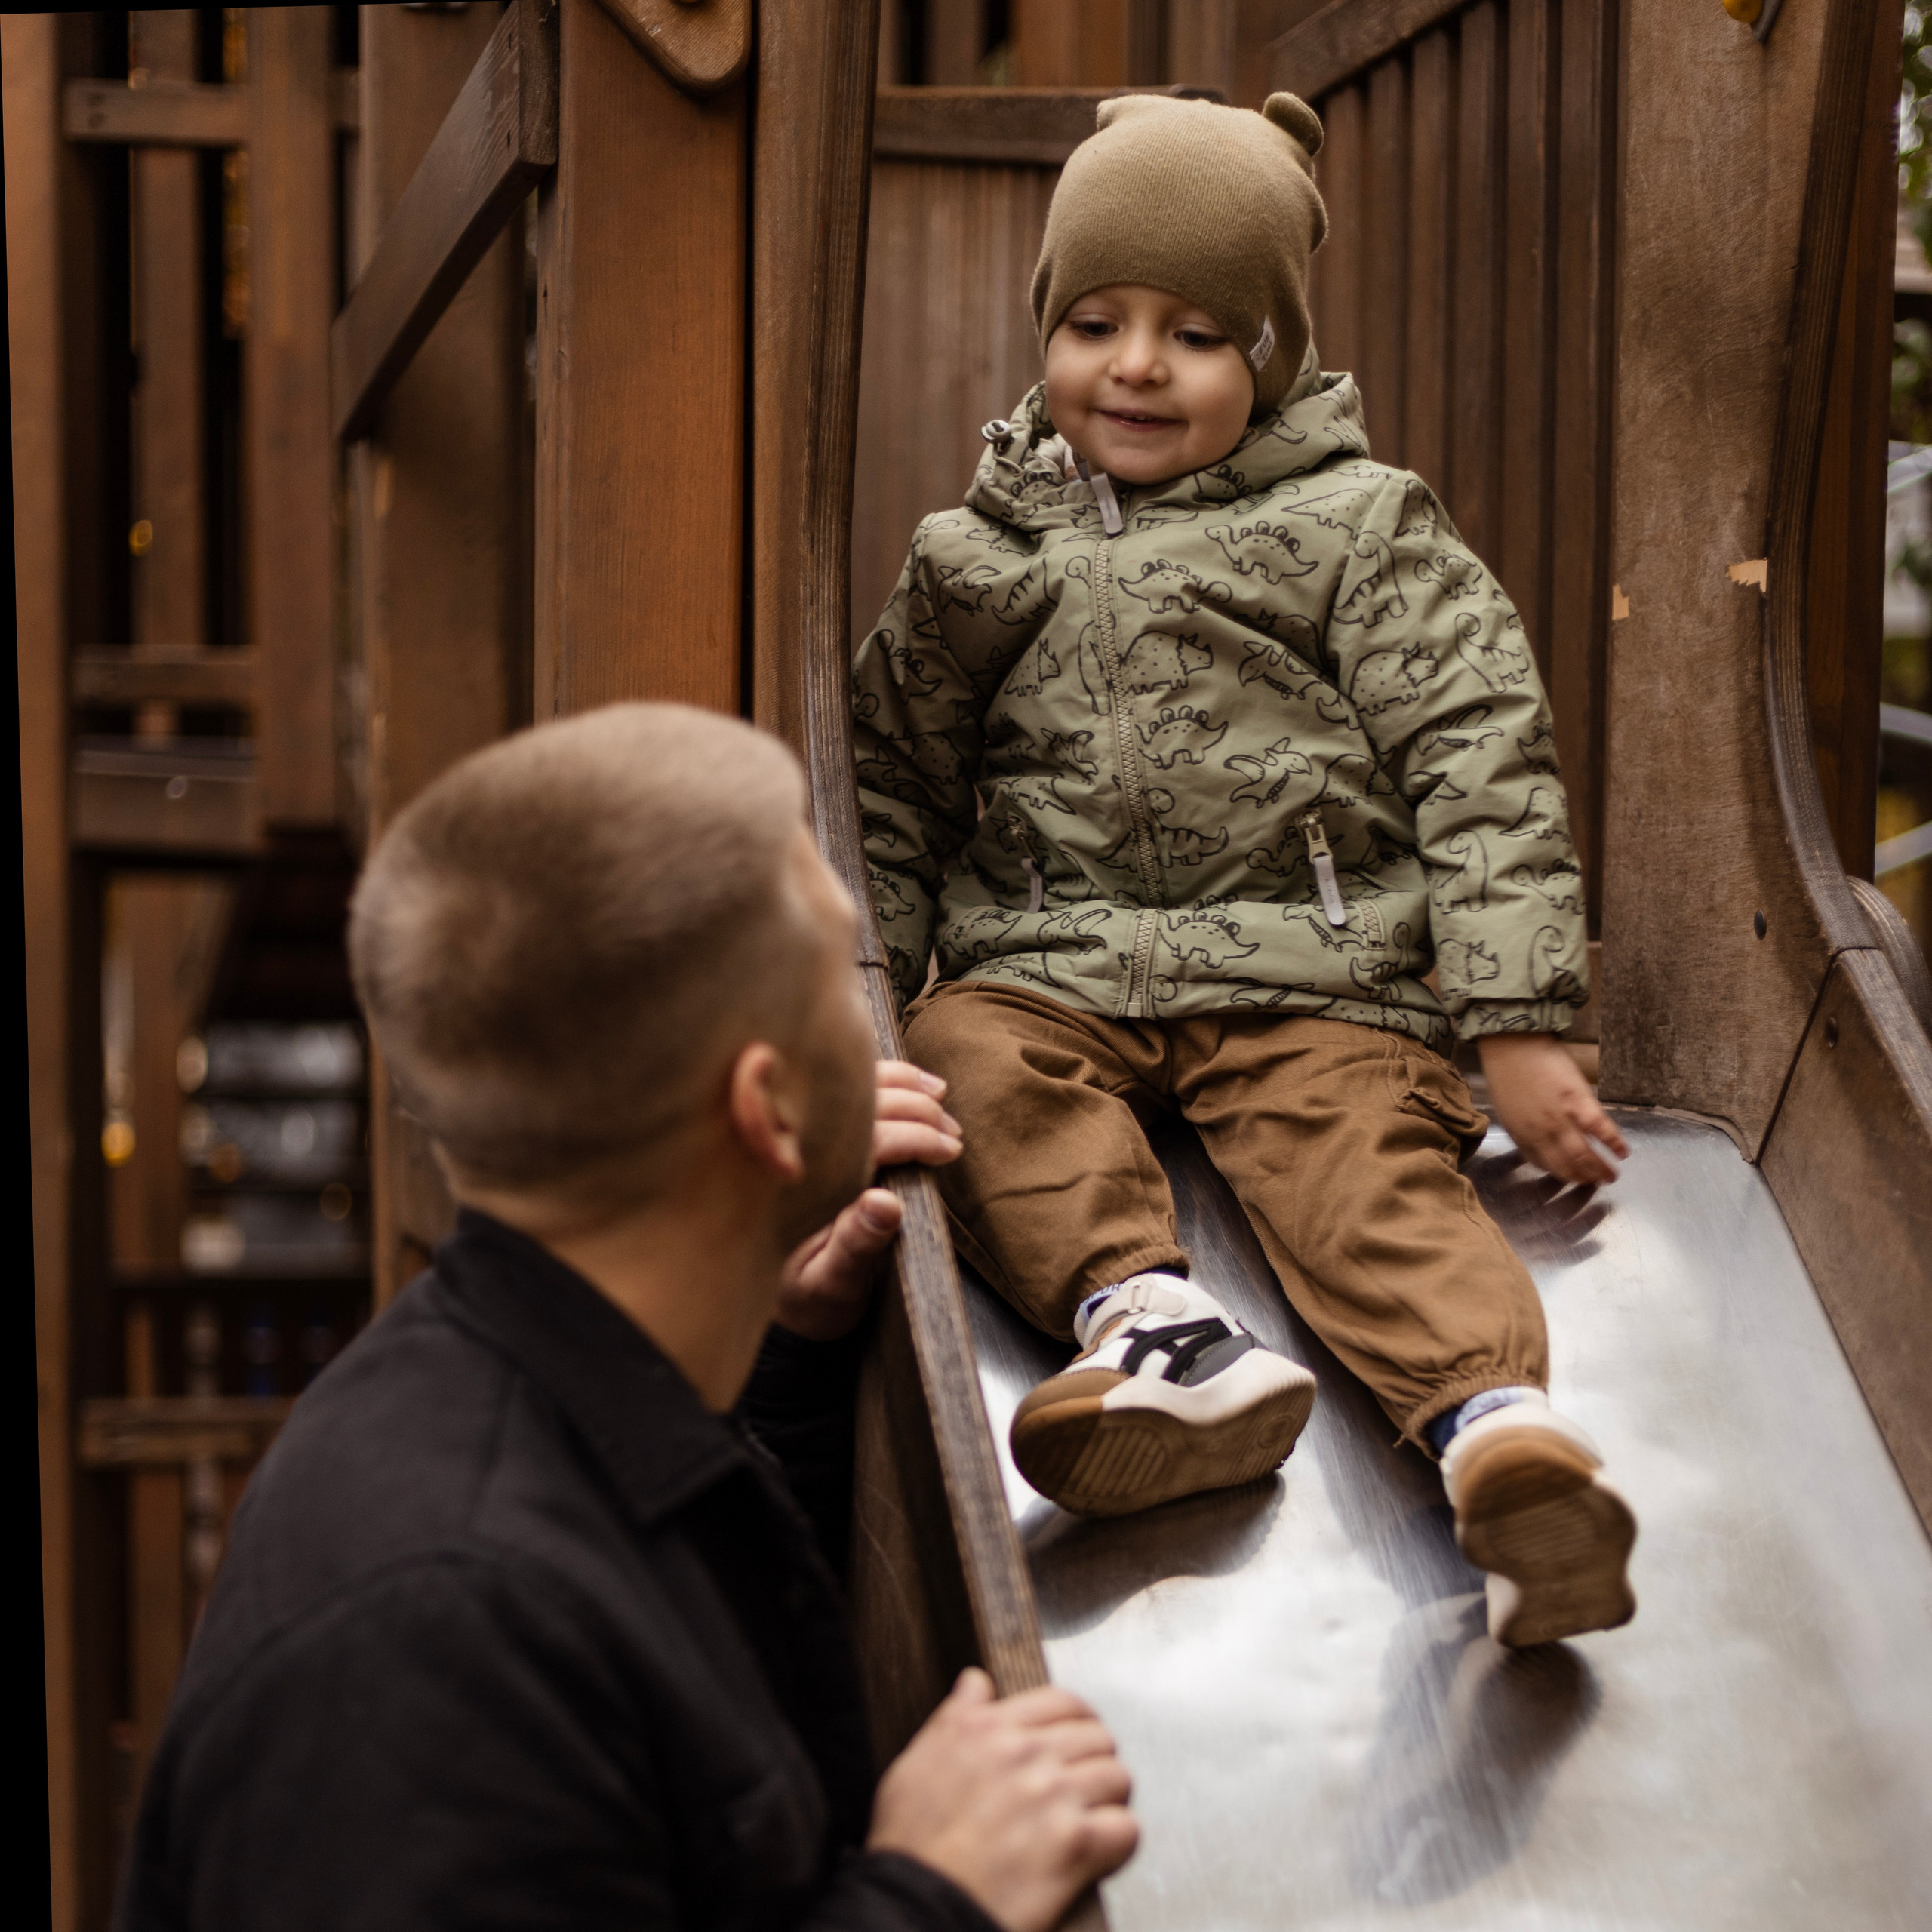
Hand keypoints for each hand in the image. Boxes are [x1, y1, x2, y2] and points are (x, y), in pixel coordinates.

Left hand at [773, 1062, 962, 1340]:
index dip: (912, 1137)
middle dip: (915, 1109)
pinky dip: (883, 1080)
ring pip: (853, 1088)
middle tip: (952, 1132)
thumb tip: (887, 1203)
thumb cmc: (806, 1297)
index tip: (949, 1149)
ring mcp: (803, 1138)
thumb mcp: (831, 1284)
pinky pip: (848, 1092)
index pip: (864, 1139)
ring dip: (900, 1084)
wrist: (779, 1300)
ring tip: (937, 1097)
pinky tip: (911, 1084)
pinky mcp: (816, 1136)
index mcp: (804, 1183)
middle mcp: (798, 1152)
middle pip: (861, 1103)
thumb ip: (857, 1245)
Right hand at [869, 1669, 1136, 1931]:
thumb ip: (955, 1715)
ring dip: (1109, 1800)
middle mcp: (1026, 1753)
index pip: (1062, 1701)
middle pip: (1097, 1738)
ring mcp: (1054, 1795)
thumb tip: (975, 1682)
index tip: (1076, 1740)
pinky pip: (1125, 1829)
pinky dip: (1118, 1842)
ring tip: (1092, 1819)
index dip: (1076, 1722)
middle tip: (1084, 1786)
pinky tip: (1098, 1851)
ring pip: (1117, 1778)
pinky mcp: (1074, 1843)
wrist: (917, 1904)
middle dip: (1094, 1761)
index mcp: (990, 1728)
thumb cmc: (912, 1842)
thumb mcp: (918, 1760)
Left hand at [1477, 1033, 1627, 1185]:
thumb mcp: (1507, 1107)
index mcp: (1521, 1134)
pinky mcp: (1579, 1102)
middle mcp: (1541, 1133)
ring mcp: (1561, 1119)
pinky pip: (1601, 1130)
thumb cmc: (1507, 1071)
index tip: (1570, 1177)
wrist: (1512, 1043)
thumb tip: (1535, 1140)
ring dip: (1600, 1170)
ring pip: (1584, 1156)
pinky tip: (1624, 1153)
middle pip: (1566, 1166)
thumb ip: (1521, 1127)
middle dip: (1582, 1179)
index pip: (1543, 1164)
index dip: (1559, 1174)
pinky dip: (1614, 1143)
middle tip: (1594, 1184)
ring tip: (1610, 1177)